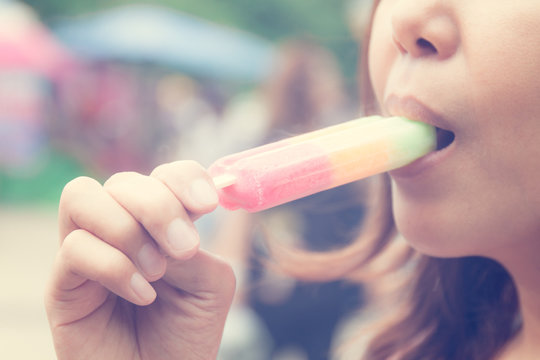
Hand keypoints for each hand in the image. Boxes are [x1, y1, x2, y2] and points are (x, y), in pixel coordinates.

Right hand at [45, 161, 235, 358]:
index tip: (207, 205)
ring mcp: (88, 252)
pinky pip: (75, 248)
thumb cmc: (186, 332)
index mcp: (158, 223)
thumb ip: (194, 243)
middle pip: (123, 181)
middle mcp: (120, 229)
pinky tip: (142, 295)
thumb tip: (172, 221)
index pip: (164, 175)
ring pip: (83, 196)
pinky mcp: (63, 284)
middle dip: (159, 207)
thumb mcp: (210, 284)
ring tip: (157, 271)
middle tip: (184, 249)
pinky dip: (115, 267)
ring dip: (127, 229)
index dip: (184, 178)